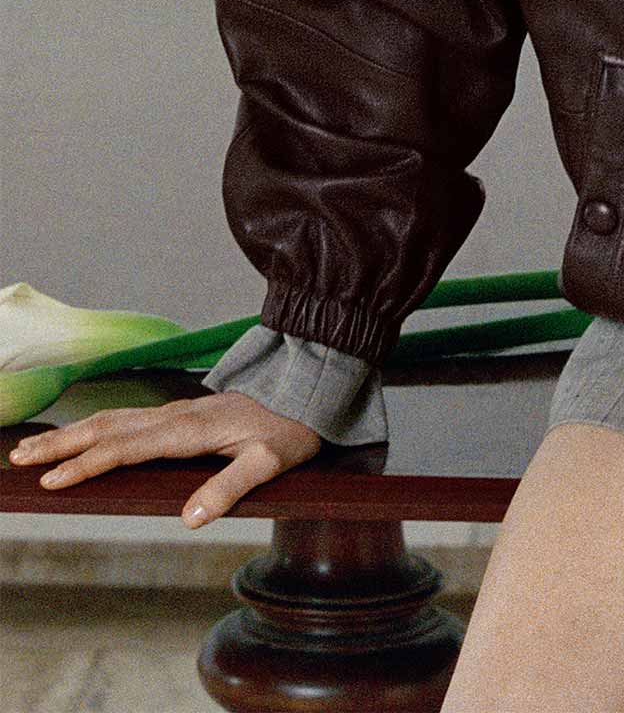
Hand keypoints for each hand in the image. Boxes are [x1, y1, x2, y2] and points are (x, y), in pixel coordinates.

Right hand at [7, 391, 322, 527]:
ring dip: (72, 433)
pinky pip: (127, 418)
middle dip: (61, 444)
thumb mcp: (271, 462)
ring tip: (34, 448)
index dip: (88, 465)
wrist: (309, 390)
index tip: (53, 482)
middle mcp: (176, 416)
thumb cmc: (290, 429)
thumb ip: (231, 487)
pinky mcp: (180, 414)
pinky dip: (95, 425)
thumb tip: (189, 518)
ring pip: (113, 418)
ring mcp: (176, 412)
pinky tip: (83, 435)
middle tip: (18, 459)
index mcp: (190, 430)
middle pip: (107, 427)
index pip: (126, 447)